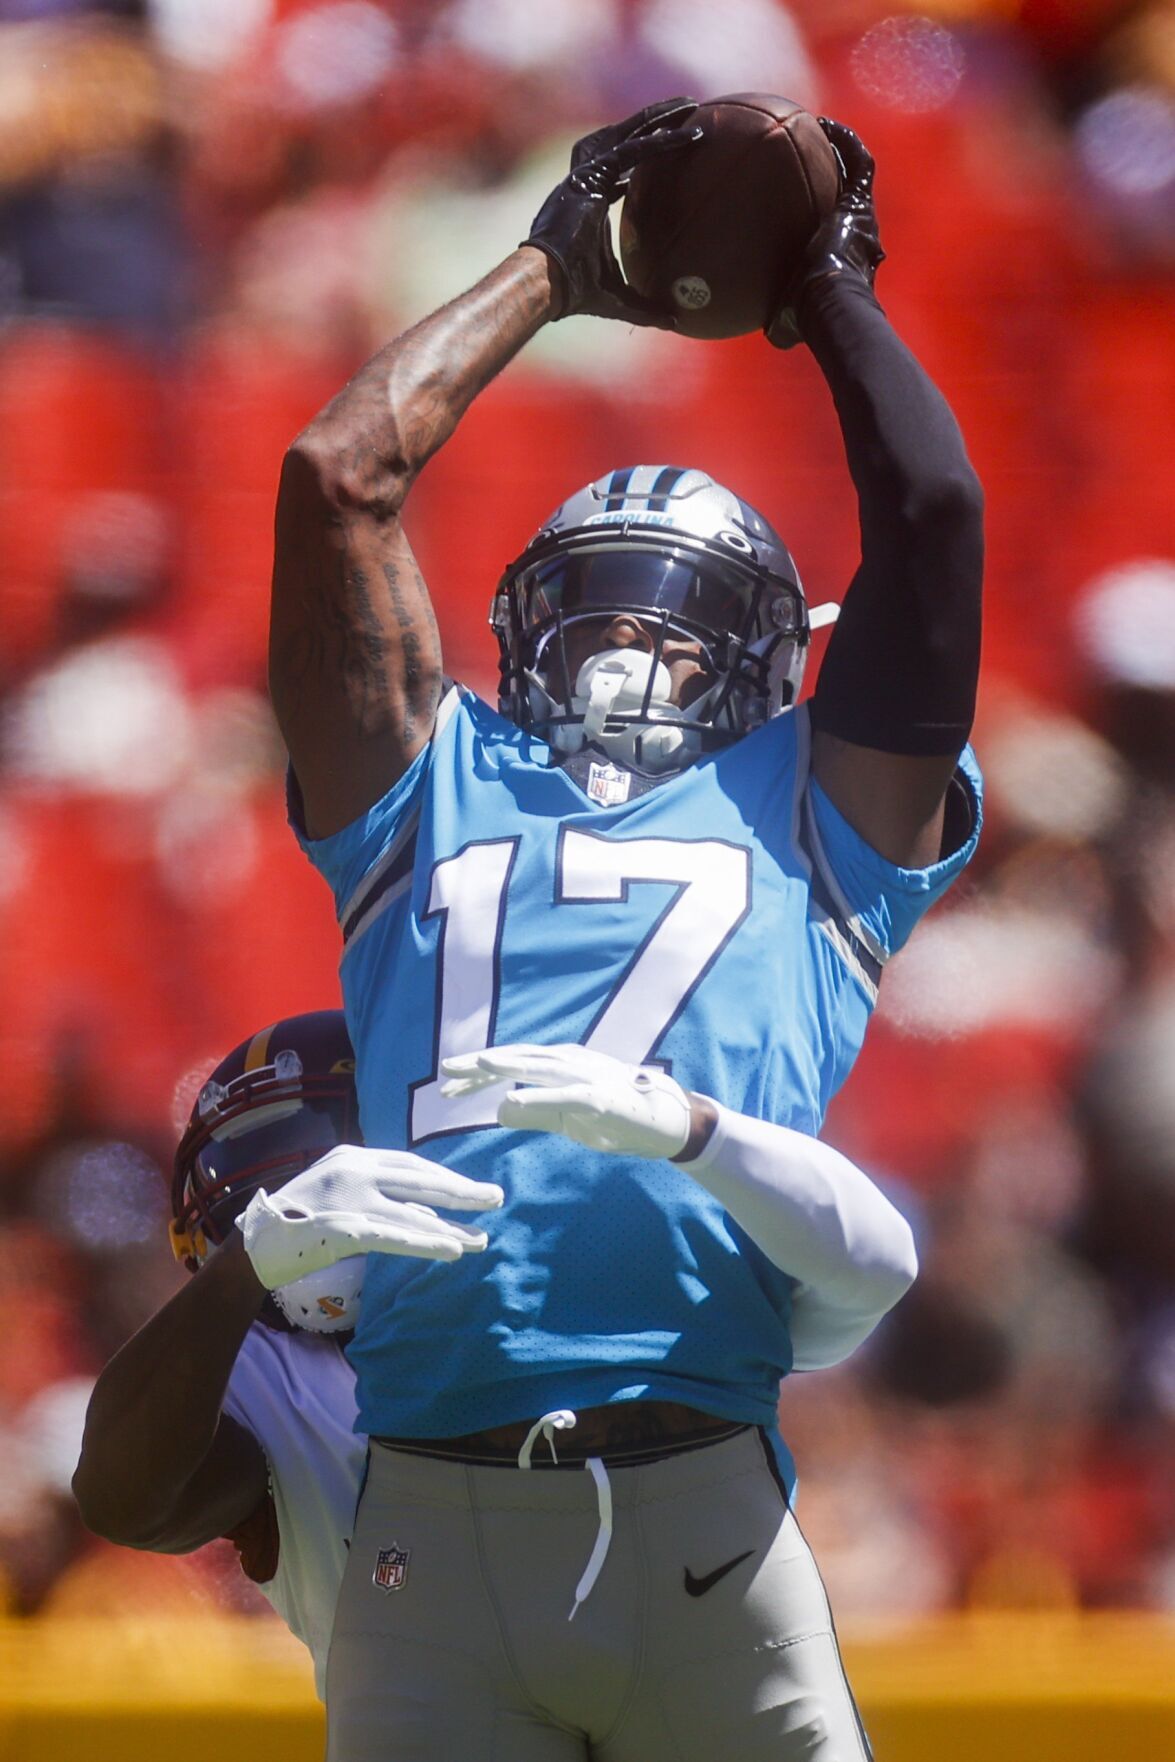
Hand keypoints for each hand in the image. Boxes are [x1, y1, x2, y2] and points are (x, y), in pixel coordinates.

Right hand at [236, 1145, 502, 1288]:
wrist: (250, 1245)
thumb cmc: (298, 1222)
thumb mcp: (341, 1197)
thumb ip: (382, 1200)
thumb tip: (432, 1216)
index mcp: (353, 1156)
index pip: (410, 1165)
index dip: (446, 1178)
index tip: (474, 1189)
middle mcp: (351, 1169)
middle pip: (418, 1180)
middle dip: (460, 1191)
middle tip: (496, 1198)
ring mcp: (344, 1197)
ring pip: (410, 1212)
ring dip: (450, 1227)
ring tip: (481, 1240)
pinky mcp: (339, 1227)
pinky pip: (390, 1236)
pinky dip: (424, 1242)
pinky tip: (451, 1250)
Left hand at [441, 1043, 694, 1158]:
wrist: (666, 1122)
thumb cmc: (616, 1116)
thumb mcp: (568, 1117)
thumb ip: (536, 1112)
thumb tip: (499, 1112)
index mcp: (560, 1065)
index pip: (512, 1064)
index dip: (479, 1073)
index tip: (448, 1085)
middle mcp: (570, 1062)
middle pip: (518, 1058)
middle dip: (481, 1064)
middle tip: (446, 1070)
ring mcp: (586, 1076)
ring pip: (539, 1066)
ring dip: (507, 1064)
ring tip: (477, 1066)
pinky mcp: (599, 1097)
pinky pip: (563, 1095)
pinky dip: (537, 1095)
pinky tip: (512, 1098)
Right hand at [525, 98, 700, 324]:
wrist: (546, 284)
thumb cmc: (574, 293)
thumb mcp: (618, 297)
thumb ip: (646, 306)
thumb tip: (676, 323)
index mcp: (589, 202)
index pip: (617, 170)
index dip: (641, 156)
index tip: (664, 149)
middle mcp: (585, 181)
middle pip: (621, 139)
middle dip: (650, 122)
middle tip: (683, 112)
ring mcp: (585, 175)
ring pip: (627, 134)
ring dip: (656, 117)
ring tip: (687, 106)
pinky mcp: (590, 175)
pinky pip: (633, 151)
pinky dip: (660, 142)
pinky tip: (687, 135)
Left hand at [767, 118, 885, 348]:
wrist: (829, 300)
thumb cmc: (804, 316)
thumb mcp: (781, 321)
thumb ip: (771, 319)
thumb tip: (746, 331)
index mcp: (839, 260)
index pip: (831, 230)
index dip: (818, 212)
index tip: (798, 198)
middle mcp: (857, 235)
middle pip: (846, 196)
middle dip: (831, 175)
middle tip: (806, 155)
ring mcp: (862, 216)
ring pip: (856, 173)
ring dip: (842, 148)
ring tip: (817, 127)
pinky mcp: (861, 201)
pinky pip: (858, 161)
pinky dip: (844, 141)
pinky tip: (822, 123)